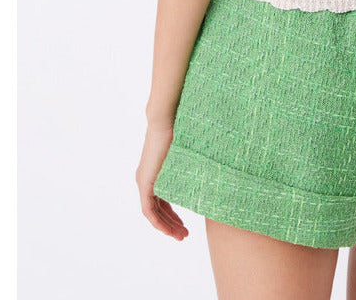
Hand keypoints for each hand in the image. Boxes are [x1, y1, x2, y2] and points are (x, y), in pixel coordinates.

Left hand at [136, 121, 188, 239]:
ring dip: (167, 226)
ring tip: (182, 236)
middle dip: (172, 224)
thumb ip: (191, 161)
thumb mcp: (186, 151)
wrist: (164, 119)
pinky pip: (149, 211)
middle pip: (157, 210)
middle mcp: (146, 179)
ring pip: (153, 213)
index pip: (162, 201)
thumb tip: (212, 161)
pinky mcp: (144, 182)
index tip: (186, 224)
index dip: (173, 215)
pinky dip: (159, 222)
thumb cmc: (179, 128)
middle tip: (185, 235)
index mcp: (155, 173)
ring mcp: (144, 181)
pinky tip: (170, 231)